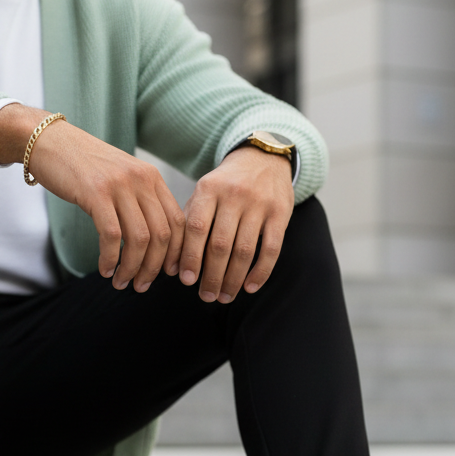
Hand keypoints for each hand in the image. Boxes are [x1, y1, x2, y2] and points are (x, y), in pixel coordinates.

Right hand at [0, 104, 184, 291]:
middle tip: (142, 286)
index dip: (175, 253)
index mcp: (151, 178)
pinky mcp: (95, 193)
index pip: (177, 222)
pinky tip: (104, 269)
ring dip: (132, 268)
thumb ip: (138, 201)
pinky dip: (110, 258)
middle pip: (161, 234)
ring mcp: (119, 185)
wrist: (50, 142)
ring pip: (139, 239)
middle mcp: (141, 180)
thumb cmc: (83, 166)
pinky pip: (111, 236)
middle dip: (153, 268)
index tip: (166, 273)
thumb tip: (152, 242)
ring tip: (120, 282)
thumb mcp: (120, 178)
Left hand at [178, 145, 293, 302]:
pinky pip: (271, 248)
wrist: (263, 158)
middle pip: (220, 245)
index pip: (197, 228)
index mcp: (209, 189)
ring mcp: (259, 204)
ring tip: (225, 297)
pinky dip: (261, 271)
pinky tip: (250, 287)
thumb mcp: (203, 193)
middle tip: (207, 297)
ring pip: (245, 250)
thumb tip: (174, 265)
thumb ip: (188, 223)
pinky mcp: (280, 213)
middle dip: (212, 276)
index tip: (186, 281)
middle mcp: (234, 195)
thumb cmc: (225, 185)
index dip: (191, 257)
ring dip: (233, 279)